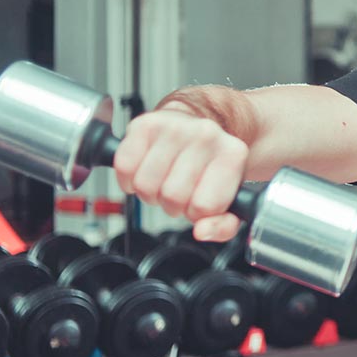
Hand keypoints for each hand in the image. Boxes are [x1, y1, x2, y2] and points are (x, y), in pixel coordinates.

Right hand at [112, 105, 247, 241]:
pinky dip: (129, 179)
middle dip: (172, 205)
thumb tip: (201, 232)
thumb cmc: (210, 170)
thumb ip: (223, 226)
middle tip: (178, 191)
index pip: (204, 206)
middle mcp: (207, 135)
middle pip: (173, 196)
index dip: (196, 213)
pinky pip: (124, 167)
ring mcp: (175, 127)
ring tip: (163, 181)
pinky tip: (145, 171)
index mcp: (233, 155)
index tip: (198, 202)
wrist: (196, 132)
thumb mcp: (228, 200)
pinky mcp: (145, 124)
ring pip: (146, 184)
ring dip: (150, 193)